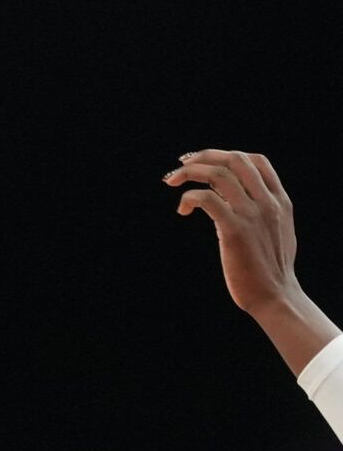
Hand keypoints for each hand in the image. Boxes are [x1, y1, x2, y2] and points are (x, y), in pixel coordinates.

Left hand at [165, 149, 302, 315]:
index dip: (226, 154)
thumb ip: (260, 210)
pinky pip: (207, 199)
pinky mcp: (235, 230)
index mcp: (279, 200)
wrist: (275, 296)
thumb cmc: (270, 268)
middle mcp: (268, 202)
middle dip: (204, 156)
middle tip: (181, 165)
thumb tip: (231, 196)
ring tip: (171, 180)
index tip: (204, 161)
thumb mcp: (274, 231)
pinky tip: (183, 209)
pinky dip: (189, 196)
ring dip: (190, 172)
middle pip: (235, 160)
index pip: (256, 161)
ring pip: (219, 174)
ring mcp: (253, 215)